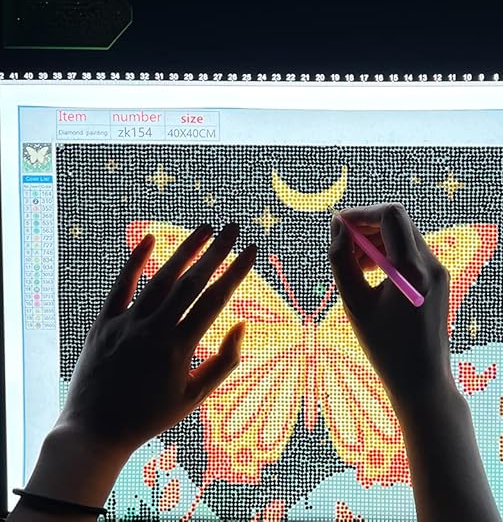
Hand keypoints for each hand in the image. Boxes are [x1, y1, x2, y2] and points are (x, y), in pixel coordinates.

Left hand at [55, 222, 256, 457]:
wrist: (95, 432)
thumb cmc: (151, 416)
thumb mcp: (195, 396)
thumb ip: (224, 362)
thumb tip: (242, 325)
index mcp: (179, 349)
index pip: (215, 300)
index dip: (236, 272)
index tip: (252, 250)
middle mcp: (153, 330)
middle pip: (191, 282)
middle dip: (216, 251)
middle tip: (233, 228)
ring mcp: (126, 324)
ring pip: (160, 278)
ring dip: (184, 250)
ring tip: (205, 227)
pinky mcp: (103, 323)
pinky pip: (120, 286)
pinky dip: (135, 261)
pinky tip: (150, 238)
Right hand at [329, 204, 453, 409]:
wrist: (423, 381)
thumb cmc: (385, 348)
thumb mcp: (354, 303)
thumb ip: (342, 260)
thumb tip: (338, 227)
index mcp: (412, 269)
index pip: (390, 215)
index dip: (360, 213)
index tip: (338, 226)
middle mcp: (432, 263)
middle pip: (398, 221)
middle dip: (367, 226)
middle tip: (342, 245)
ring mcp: (439, 271)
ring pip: (404, 235)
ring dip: (376, 239)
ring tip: (353, 263)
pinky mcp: (439, 280)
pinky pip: (411, 252)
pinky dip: (389, 253)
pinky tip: (371, 273)